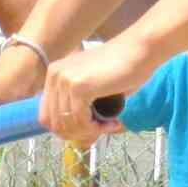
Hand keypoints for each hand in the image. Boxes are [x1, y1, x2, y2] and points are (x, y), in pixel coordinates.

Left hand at [38, 38, 155, 144]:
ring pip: (69, 124)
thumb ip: (76, 104)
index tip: (89, 131)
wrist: (140, 50)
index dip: (67, 131)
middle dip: (78, 134)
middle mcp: (54, 75)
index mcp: (53, 74)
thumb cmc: (122, 67)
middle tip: (101, 130)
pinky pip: (82, 120)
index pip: (46, 116)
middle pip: (55, 123)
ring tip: (110, 125)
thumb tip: (70, 136)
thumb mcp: (90, 85)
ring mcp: (65, 79)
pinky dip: (97, 128)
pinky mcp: (79, 87)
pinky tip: (113, 122)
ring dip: (91, 131)